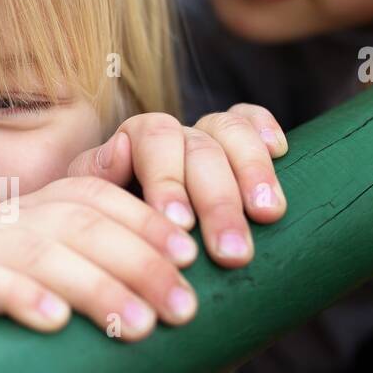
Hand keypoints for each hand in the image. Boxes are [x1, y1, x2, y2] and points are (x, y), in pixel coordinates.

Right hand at [0, 177, 199, 351]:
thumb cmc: (14, 354)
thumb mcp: (69, 313)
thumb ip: (113, 289)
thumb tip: (190, 285)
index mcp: (34, 217)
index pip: (94, 196)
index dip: (145, 220)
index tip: (191, 258)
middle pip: (74, 221)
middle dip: (136, 262)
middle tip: (181, 310)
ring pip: (34, 250)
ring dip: (93, 285)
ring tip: (137, 326)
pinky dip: (17, 295)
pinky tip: (52, 321)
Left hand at [67, 108, 288, 267]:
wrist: (123, 252)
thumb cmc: (110, 234)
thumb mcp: (91, 209)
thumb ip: (97, 178)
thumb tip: (121, 151)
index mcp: (133, 142)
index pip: (154, 141)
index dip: (168, 180)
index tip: (180, 225)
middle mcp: (173, 136)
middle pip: (200, 149)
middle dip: (218, 201)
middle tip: (232, 252)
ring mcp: (206, 137)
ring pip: (232, 134)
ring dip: (253, 173)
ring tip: (270, 216)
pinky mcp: (238, 147)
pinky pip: (251, 120)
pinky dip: (265, 129)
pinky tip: (281, 151)